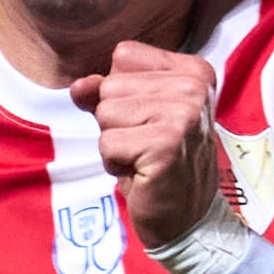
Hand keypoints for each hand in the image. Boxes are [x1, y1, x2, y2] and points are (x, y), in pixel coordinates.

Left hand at [69, 40, 229, 255]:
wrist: (188, 218)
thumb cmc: (159, 163)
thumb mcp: (132, 117)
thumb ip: (103, 92)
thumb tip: (79, 86)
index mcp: (194, 70)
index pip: (125, 55)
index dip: (123, 93)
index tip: (148, 120)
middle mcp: (194, 87)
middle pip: (111, 86)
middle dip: (116, 122)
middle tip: (146, 145)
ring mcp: (183, 114)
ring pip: (105, 113)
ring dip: (115, 143)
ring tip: (144, 158)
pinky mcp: (166, 145)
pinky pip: (107, 143)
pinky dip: (116, 164)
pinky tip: (142, 173)